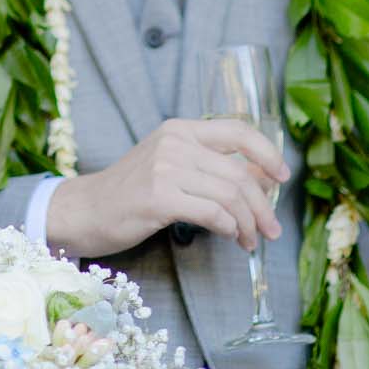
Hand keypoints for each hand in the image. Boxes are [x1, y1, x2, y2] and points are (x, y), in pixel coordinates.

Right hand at [45, 116, 288, 258]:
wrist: (86, 209)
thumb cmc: (131, 192)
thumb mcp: (171, 167)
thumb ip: (210, 168)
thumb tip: (263, 180)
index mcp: (179, 129)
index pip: (237, 130)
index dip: (266, 153)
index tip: (282, 176)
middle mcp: (174, 142)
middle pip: (238, 173)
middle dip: (263, 205)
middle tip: (271, 229)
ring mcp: (165, 168)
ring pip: (229, 195)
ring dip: (249, 223)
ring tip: (250, 240)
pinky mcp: (159, 197)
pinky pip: (212, 213)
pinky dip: (229, 228)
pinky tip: (230, 237)